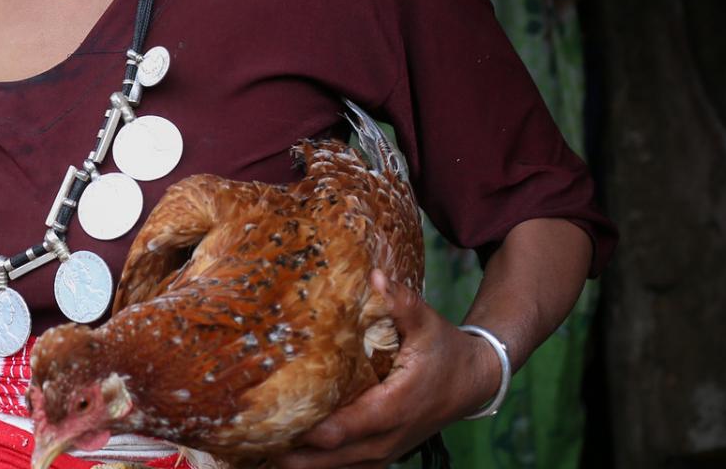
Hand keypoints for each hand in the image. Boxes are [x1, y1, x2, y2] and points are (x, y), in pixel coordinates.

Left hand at [276, 271, 500, 468]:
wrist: (474, 382)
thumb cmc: (446, 351)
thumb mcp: (428, 324)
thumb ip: (401, 302)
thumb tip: (375, 276)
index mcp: (394, 407)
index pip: (343, 428)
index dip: (306, 430)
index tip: (270, 419)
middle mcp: (387, 438)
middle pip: (330, 457)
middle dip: (291, 453)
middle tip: (251, 439)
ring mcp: (384, 451)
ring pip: (335, 468)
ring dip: (300, 462)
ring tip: (259, 449)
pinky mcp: (381, 454)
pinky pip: (345, 468)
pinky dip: (316, 464)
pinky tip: (285, 455)